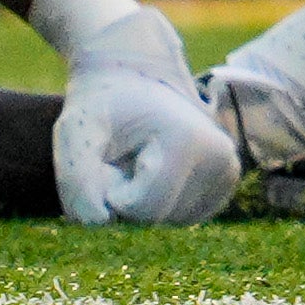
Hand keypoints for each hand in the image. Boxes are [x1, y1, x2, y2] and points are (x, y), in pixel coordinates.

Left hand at [53, 0, 243, 227]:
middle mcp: (222, 161)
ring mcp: (228, 176)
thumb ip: (77, 179)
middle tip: (122, 155)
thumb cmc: (104, 106)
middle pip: (157, 219)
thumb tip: (99, 222)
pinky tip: (155, 170)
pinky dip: (159, 202)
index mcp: (190, 141)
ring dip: (142, 201)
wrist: (134, 81)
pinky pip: (180, 219)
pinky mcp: (224, 188)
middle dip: (127, 198)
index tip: (111, 154)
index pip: (143, 207)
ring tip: (138, 159)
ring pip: (169, 223)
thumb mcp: (76, 132)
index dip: (112, 190)